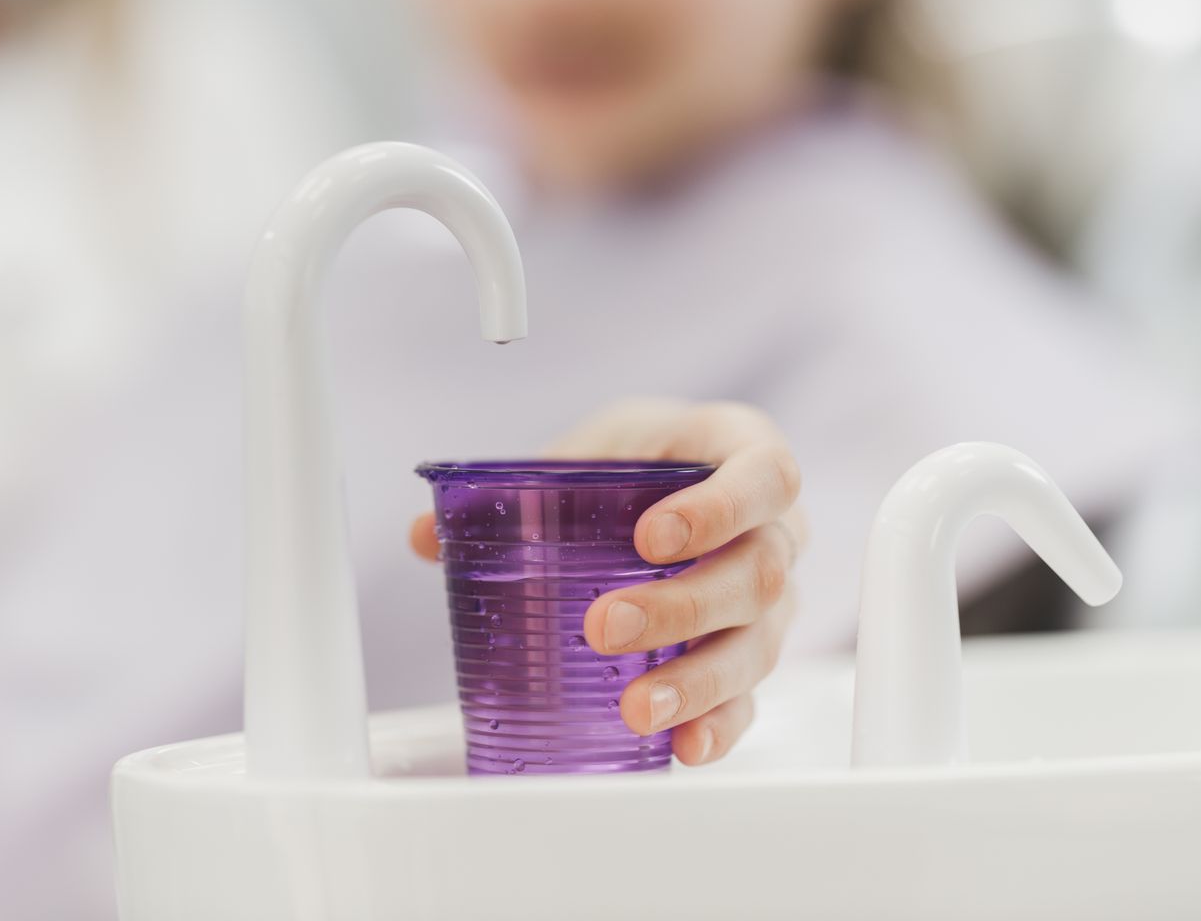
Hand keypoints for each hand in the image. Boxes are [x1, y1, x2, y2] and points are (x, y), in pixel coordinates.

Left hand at [411, 399, 806, 765]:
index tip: (651, 536)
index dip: (720, 507)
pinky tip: (682, 745)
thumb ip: (510, 490)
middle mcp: (775, 528)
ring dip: (697, 679)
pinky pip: (753, 697)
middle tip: (607, 625)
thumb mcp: (583, 454)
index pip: (767, 474)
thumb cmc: (633, 465)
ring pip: (759, 642)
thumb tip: (425, 535)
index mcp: (740, 455)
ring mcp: (771, 597)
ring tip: (637, 706)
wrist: (660, 490)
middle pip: (760, 570)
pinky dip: (718, 725)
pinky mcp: (753, 653)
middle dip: (682, 605)